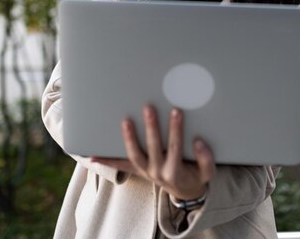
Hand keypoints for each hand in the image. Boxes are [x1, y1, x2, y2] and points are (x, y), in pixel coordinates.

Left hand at [91, 105, 215, 200]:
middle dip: (151, 127)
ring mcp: (145, 171)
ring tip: (125, 120)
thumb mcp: (207, 172)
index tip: (176, 110)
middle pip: (153, 147)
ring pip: (134, 155)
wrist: (185, 192)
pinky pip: (120, 166)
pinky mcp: (137, 170)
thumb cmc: (196, 176)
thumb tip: (198, 142)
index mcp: (175, 171)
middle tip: (149, 107)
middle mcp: (157, 172)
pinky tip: (92, 155)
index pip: (175, 146)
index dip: (176, 129)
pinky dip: (106, 161)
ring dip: (129, 138)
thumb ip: (206, 158)